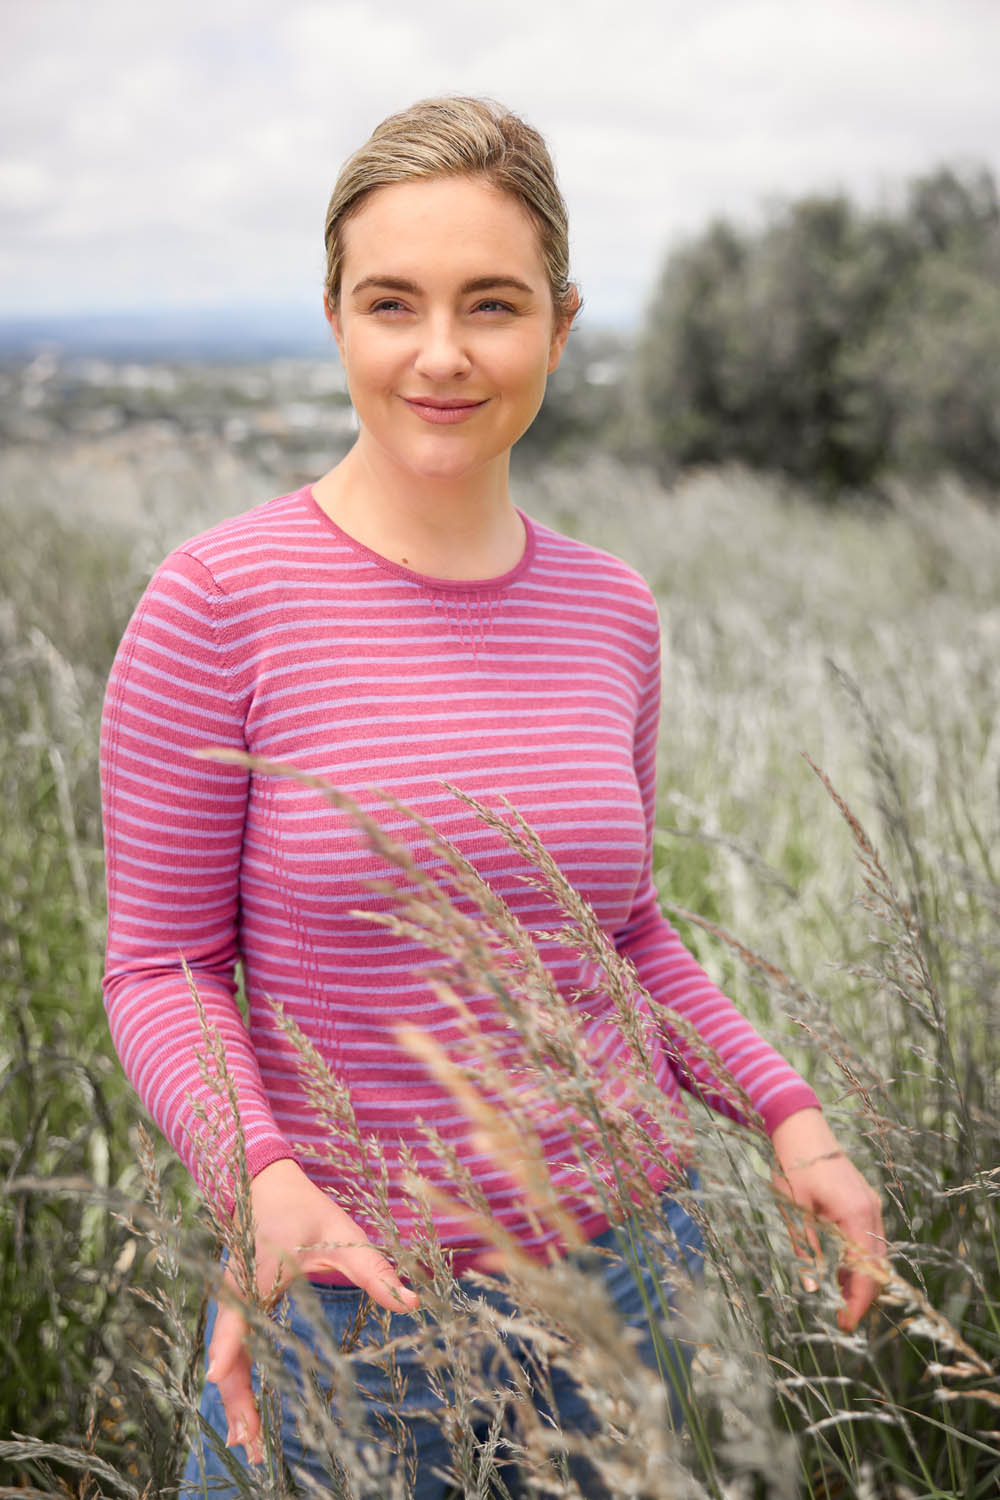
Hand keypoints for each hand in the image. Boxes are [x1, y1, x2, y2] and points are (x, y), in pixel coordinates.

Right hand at [205, 1158, 418, 1465]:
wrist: (266, 1188)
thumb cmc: (305, 1210)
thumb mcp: (342, 1234)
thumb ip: (374, 1270)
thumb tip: (412, 1301)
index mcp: (261, 1266)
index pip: (242, 1307)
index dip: (229, 1342)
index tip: (216, 1374)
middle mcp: (238, 1288)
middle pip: (230, 1349)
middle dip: (236, 1396)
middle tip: (252, 1443)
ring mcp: (231, 1302)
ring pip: (227, 1356)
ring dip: (235, 1398)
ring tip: (250, 1444)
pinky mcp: (234, 1311)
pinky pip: (231, 1352)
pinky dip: (235, 1384)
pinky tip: (245, 1416)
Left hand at [770, 1107, 887, 1330]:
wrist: (801, 1129)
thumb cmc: (794, 1166)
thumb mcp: (794, 1211)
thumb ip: (805, 1249)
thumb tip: (810, 1286)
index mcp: (856, 1214)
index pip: (867, 1269)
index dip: (859, 1300)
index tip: (846, 1323)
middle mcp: (871, 1212)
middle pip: (877, 1266)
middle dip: (863, 1295)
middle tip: (842, 1319)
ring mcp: (871, 1206)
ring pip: (875, 1254)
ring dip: (861, 1278)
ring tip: (839, 1300)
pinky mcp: (864, 1203)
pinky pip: (869, 1239)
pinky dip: (859, 1260)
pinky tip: (841, 1272)